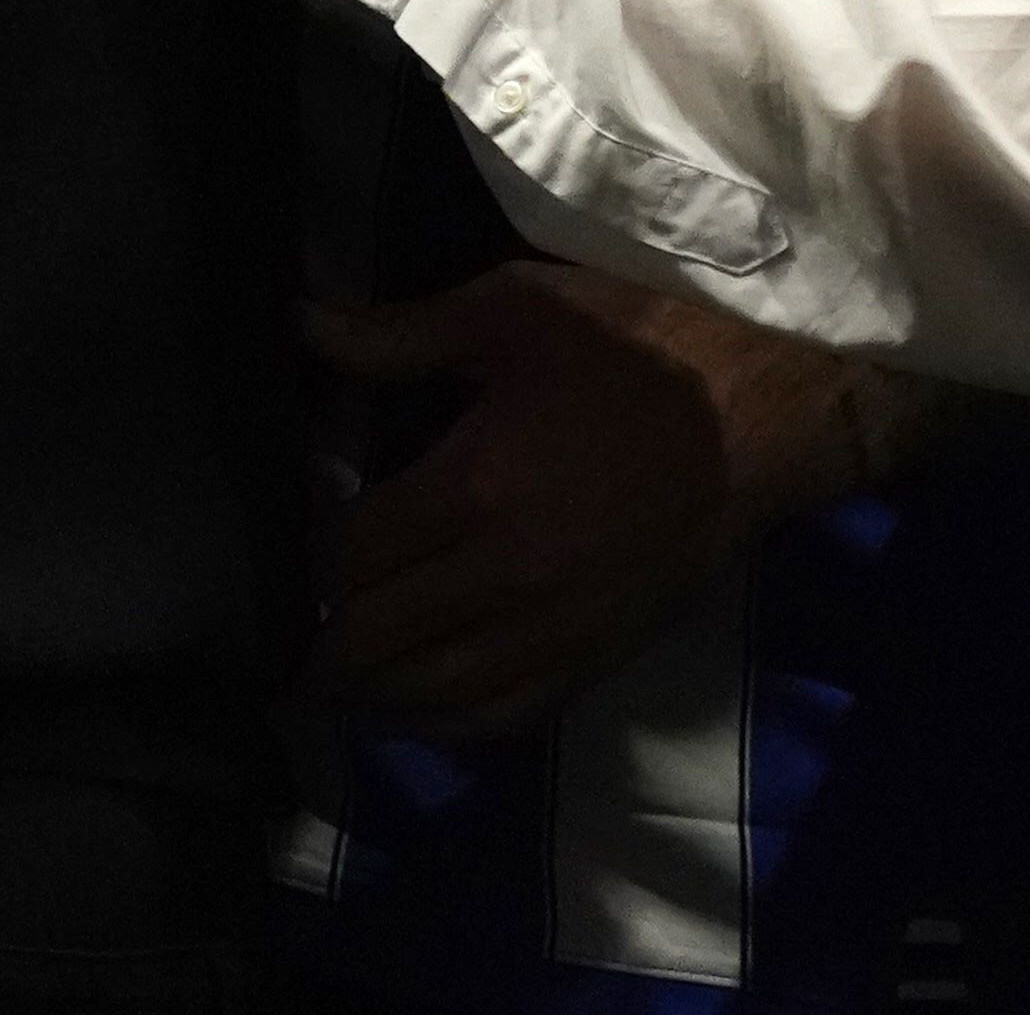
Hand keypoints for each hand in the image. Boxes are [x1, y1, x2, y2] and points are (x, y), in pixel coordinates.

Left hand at [311, 261, 949, 735]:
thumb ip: (399, 333)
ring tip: (315, 663)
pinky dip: (434, 718)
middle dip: (308, 635)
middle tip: (265, 616)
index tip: (259, 540)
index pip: (343, 560)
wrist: (770, 408)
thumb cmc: (642, 344)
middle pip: (369, 643)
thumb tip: (300, 327)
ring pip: (423, 697)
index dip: (290, 561)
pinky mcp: (593, 656)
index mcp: (474, 490)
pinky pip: (494, 717)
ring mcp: (552, 631)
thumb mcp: (515, 310)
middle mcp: (504, 582)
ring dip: (359, 688)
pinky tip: (403, 697)